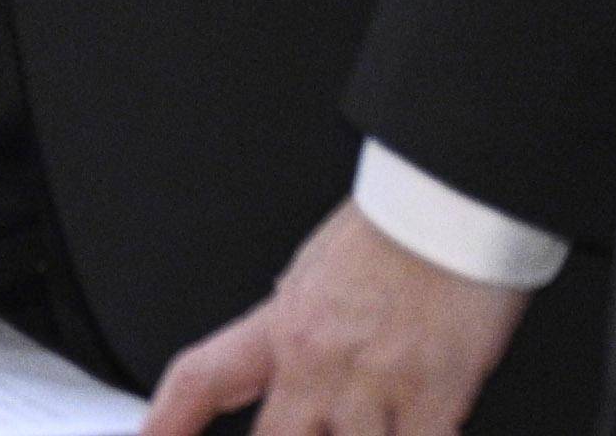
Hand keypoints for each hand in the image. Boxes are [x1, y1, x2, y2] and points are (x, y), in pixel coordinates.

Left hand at [144, 202, 531, 435]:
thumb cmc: (396, 227)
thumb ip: (300, 319)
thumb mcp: (320, 269)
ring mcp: (371, 385)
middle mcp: (315, 361)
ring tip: (361, 427)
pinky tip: (408, 433)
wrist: (448, 201)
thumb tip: (287, 351)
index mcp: (283, 323)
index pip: (203, 379)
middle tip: (290, 434)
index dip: (167, 420)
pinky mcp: (433, 398)